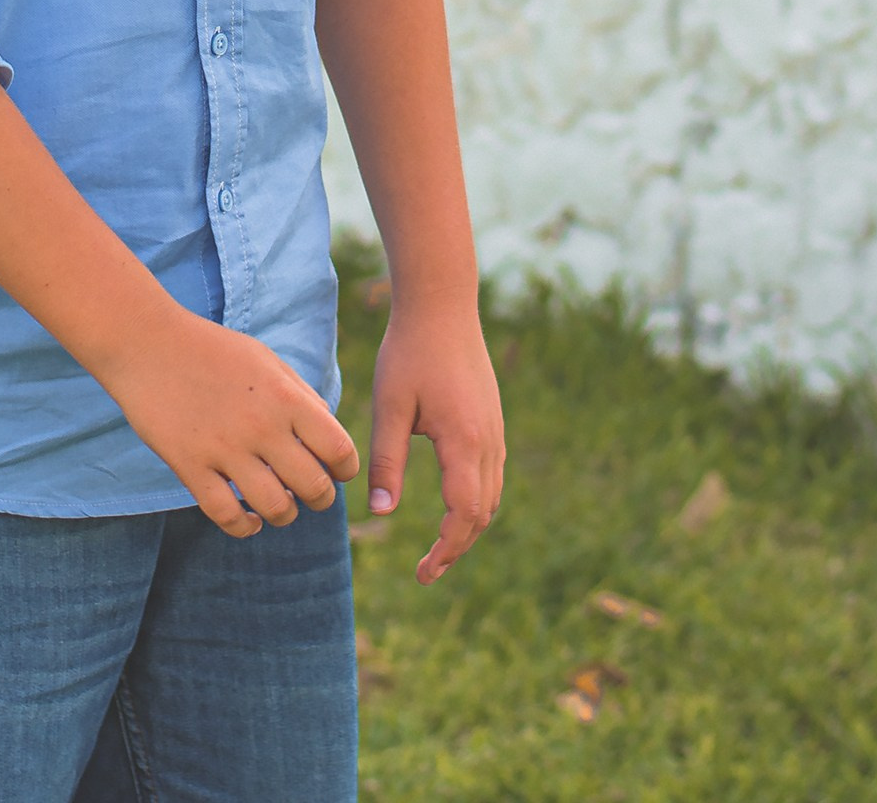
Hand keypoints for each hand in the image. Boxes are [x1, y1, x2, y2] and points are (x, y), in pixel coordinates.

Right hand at [102, 306, 359, 538]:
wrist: (147, 342)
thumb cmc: (211, 348)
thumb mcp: (266, 360)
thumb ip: (300, 394)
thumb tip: (327, 429)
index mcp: (285, 396)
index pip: (338, 449)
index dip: (345, 468)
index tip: (336, 471)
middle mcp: (261, 426)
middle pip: (314, 486)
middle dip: (320, 497)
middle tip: (311, 493)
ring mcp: (224, 449)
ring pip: (275, 509)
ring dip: (285, 514)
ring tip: (279, 504)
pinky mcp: (190, 466)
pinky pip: (227, 516)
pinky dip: (244, 526)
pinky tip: (248, 519)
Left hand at [366, 297, 504, 585]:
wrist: (441, 303)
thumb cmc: (409, 351)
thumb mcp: (390, 406)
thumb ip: (386, 461)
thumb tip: (381, 513)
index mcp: (464, 442)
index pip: (464, 516)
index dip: (446, 551)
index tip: (422, 574)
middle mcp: (488, 442)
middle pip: (482, 514)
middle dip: (456, 547)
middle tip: (426, 571)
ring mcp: (495, 430)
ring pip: (491, 496)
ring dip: (468, 526)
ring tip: (438, 546)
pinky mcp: (492, 419)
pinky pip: (491, 474)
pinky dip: (476, 501)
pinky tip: (454, 503)